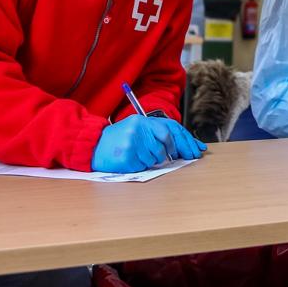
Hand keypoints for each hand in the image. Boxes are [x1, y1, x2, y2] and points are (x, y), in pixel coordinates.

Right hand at [91, 115, 207, 172]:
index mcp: (142, 121)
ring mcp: (132, 143)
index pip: (170, 129)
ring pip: (155, 158)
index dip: (184, 140)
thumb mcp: (137, 129)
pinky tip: (131, 160)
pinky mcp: (126, 156)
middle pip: (165, 144)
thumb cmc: (118, 139)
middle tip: (173, 158)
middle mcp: (138, 129)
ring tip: (139, 156)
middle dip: (170, 153)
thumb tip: (184, 145)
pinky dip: (140, 166)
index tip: (194, 149)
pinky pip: (143, 166)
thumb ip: (157, 133)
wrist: (93, 145)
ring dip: (151, 160)